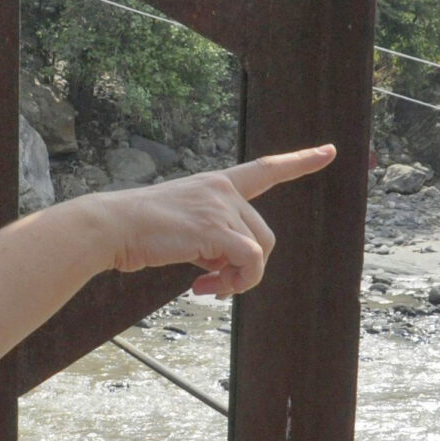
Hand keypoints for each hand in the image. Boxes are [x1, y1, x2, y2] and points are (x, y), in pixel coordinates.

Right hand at [81, 145, 334, 296]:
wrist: (111, 227)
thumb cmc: (136, 232)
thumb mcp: (180, 228)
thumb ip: (209, 240)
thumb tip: (223, 271)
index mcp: (215, 185)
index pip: (265, 169)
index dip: (299, 161)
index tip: (328, 151)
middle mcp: (222, 190)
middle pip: (264, 235)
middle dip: (246, 269)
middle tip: (214, 288)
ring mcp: (221, 207)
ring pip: (259, 251)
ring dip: (239, 280)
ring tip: (207, 289)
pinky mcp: (216, 229)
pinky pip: (249, 261)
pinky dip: (236, 281)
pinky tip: (204, 288)